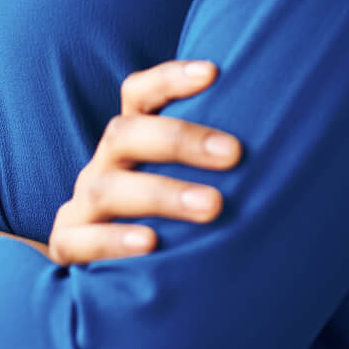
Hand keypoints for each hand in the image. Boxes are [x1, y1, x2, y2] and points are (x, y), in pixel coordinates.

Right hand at [47, 60, 241, 265]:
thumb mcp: (184, 182)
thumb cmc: (169, 221)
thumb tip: (281, 142)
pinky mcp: (67, 246)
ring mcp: (82, 206)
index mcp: (129, 142)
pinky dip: (113, 241)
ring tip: (213, 205)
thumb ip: (213, 162)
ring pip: (107, 188)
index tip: (212, 72)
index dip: (169, 79)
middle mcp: (103, 166)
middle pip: (124, 134)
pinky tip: (151, 245)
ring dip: (162, 193)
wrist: (114, 277)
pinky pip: (78, 241)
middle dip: (179, 139)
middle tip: (233, 153)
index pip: (138, 94)